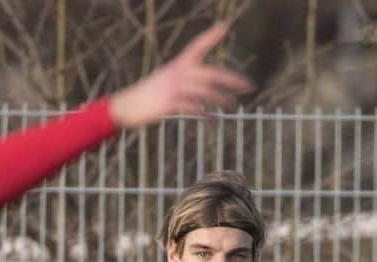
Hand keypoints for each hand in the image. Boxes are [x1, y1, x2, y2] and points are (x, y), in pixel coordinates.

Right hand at [108, 22, 252, 127]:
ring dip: (223, 100)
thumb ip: (183, 79)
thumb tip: (201, 88)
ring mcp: (175, 88)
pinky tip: (213, 120)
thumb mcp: (165, 80)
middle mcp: (178, 73)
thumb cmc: (147, 96)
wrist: (127, 105)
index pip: (197, 46)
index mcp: (178, 65)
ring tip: (234, 107)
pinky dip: (205, 115)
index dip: (210, 35)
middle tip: (249, 86)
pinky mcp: (171, 104)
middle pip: (211, 73)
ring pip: (207, 92)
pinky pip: (194, 108)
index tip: (224, 25)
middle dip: (232, 79)